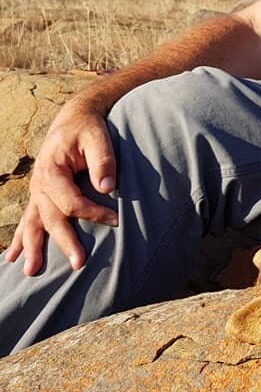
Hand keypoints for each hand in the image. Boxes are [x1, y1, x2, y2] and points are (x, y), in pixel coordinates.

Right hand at [4, 102, 119, 274]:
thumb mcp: (98, 137)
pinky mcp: (40, 195)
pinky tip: (13, 257)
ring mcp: (37, 191)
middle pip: (51, 217)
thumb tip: (107, 188)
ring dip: (32, 248)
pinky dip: (20, 239)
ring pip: (33, 223)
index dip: (92, 213)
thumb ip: (103, 160)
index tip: (116, 220)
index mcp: (52, 169)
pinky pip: (28, 219)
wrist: (74, 119)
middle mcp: (39, 183)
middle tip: (78, 264)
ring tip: (31, 272)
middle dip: (64, 242)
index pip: (71, 201)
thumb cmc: (88, 128)